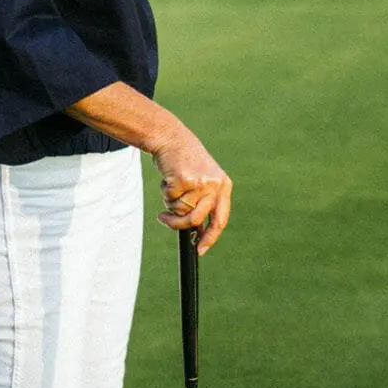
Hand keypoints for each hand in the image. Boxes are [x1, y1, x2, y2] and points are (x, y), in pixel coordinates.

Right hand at [153, 127, 231, 253]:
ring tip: (169, 186)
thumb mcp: (203, 180)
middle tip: (164, 219)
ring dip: (169, 202)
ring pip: (180, 210)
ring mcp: (200, 182)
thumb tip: (197, 233)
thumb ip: (204, 203)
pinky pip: (169, 198)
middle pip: (196, 219)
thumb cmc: (185, 162)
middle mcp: (215, 185)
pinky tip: (167, 177)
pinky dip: (164, 191)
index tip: (200, 250)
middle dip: (178, 223)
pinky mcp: (184, 179)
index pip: (220, 220)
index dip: (210, 238)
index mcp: (223, 186)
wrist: (172, 137)